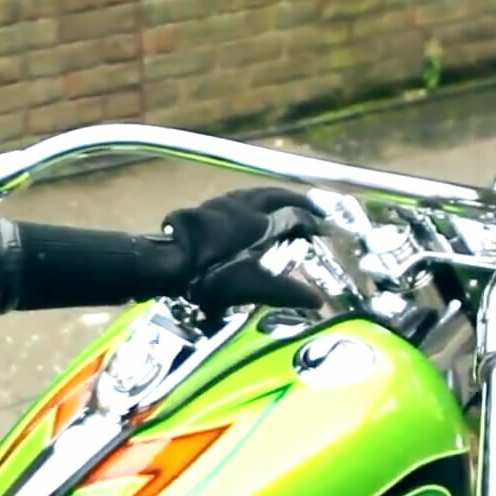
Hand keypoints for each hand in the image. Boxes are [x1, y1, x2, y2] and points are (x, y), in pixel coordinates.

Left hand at [157, 187, 325, 312]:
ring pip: (255, 194)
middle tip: (312, 209)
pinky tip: (246, 214)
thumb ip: (287, 292)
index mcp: (261, 219)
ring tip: (282, 206)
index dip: (314, 222)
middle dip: (297, 201)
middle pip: (277, 195)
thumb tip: (318, 301)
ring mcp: (223, 204)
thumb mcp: (254, 286)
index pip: (296, 214)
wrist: (168, 263)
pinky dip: (250, 204)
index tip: (327, 229)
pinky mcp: (205, 208)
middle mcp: (245, 204)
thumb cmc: (214, 274)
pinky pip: (236, 200)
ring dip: (272, 198)